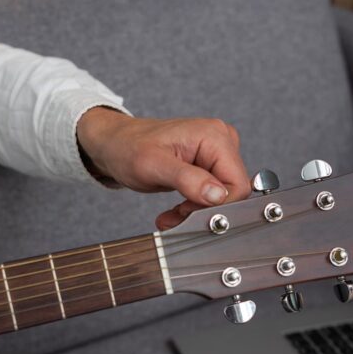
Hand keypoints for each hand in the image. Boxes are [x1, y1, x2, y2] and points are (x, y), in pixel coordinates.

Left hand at [76, 108, 250, 229]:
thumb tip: (218, 196)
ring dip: (197, 212)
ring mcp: (217, 152)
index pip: (238, 184)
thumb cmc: (128, 148)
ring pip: (223, 197)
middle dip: (204, 211)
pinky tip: (177, 210)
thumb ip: (188, 180)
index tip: (188, 212)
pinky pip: (213, 195)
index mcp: (214, 136)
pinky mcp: (210, 165)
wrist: (114, 145)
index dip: (217, 206)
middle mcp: (222, 140)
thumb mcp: (154, 166)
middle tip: (176, 217)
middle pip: (232, 192)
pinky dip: (195, 208)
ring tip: (172, 215)